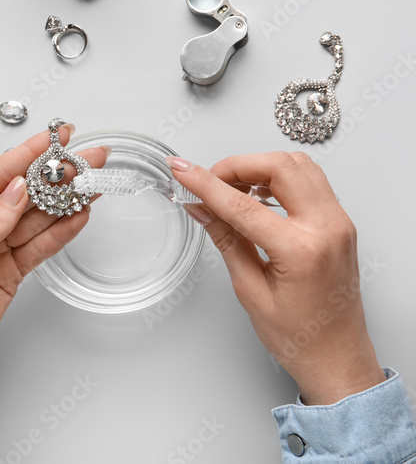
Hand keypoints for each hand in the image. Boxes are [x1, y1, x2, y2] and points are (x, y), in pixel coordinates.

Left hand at [0, 124, 109, 416]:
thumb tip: (18, 188)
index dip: (29, 152)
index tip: (57, 136)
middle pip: (22, 191)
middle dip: (56, 174)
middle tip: (88, 158)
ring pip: (36, 216)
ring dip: (64, 200)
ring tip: (92, 182)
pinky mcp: (9, 269)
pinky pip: (40, 244)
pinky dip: (61, 230)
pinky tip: (79, 215)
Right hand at [169, 151, 384, 404]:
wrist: (337, 357)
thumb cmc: (299, 337)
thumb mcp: (250, 291)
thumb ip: (227, 241)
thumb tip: (201, 208)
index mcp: (302, 251)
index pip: (243, 204)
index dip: (206, 183)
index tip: (182, 170)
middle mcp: (327, 229)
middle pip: (279, 167)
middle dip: (237, 165)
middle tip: (209, 181)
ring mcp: (339, 223)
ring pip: (298, 166)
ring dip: (260, 168)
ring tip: (232, 189)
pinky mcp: (340, 223)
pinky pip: (311, 181)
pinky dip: (280, 177)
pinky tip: (258, 196)